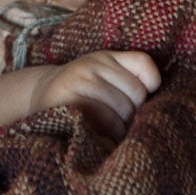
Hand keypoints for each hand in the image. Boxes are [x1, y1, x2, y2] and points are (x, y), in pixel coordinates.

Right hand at [28, 49, 160, 140]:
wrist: (36, 99)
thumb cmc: (80, 95)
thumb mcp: (101, 78)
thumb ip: (129, 81)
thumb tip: (159, 111)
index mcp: (106, 57)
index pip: (145, 66)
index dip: (150, 85)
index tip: (138, 101)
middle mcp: (94, 64)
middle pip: (138, 96)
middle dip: (132, 116)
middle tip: (116, 122)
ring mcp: (83, 80)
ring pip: (123, 114)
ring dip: (119, 131)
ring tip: (105, 131)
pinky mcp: (73, 101)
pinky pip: (107, 123)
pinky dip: (107, 137)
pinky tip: (97, 135)